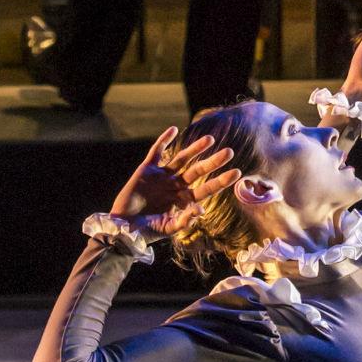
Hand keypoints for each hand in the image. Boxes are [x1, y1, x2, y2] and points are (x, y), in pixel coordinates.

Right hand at [109, 127, 240, 236]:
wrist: (124, 228)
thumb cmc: (147, 232)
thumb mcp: (169, 228)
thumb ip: (185, 219)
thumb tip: (202, 209)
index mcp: (183, 200)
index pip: (206, 189)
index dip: (221, 181)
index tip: (237, 172)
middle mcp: (176, 186)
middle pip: (198, 171)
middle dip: (213, 162)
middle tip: (229, 152)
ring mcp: (162, 176)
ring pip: (182, 159)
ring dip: (195, 149)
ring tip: (210, 139)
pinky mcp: (147, 170)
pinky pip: (157, 151)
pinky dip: (164, 140)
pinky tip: (174, 129)